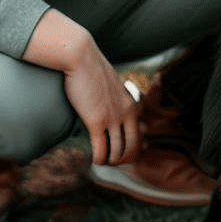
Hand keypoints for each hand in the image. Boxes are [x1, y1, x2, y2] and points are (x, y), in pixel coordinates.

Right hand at [23, 9, 141, 166]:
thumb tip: (109, 111)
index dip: (133, 150)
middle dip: (123, 160)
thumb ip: (115, 100)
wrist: (81, 57)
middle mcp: (126, 113)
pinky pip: (100, 149)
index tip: (123, 155)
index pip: (139, 136)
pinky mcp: (96, 121)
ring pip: (116, 151)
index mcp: (132, 104)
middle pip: (132, 147)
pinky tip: (93, 161)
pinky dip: (98, 159)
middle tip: (112, 164)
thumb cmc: (92, 70)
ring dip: (109, 161)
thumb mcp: (111, 86)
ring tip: (102, 163)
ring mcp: (112, 118)